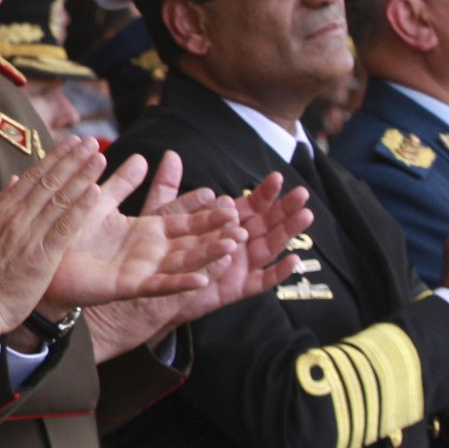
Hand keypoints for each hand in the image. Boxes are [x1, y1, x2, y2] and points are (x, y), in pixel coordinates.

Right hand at [0, 138, 115, 333]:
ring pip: (59, 198)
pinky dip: (79, 208)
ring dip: (81, 176)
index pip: (33, 176)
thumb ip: (1, 205)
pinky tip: (94, 192)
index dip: (55, 157)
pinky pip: (64, 227)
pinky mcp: (41, 255)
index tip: (71, 143)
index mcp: (1, 209)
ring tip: (99, 158)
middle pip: (48, 181)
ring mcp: (28, 234)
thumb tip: (14, 181)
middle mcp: (15, 216)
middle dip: (72, 159)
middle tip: (91, 142)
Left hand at [34, 149, 239, 321]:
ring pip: (184, 261)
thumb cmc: (71, 236)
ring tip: (235, 245)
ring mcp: (143, 270)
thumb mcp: (100, 203)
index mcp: (145, 230)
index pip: (182, 217)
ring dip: (209, 254)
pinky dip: (181, 283)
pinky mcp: (130, 287)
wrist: (47, 266)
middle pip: (191, 239)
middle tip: (243, 220)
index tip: (227, 197)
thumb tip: (143, 157)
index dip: (203, 209)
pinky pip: (160, 286)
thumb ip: (122, 183)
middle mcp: (149, 251)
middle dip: (217, 231)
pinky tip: (203, 279)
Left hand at [85, 171, 311, 360]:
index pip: (249, 205)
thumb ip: (168, 188)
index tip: (276, 176)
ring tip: (304, 216)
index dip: (263, 192)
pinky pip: (261, 282)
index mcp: (223, 224)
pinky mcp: (235, 289)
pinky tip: (291, 260)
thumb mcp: (159, 216)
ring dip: (287, 233)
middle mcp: (236, 244)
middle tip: (302, 194)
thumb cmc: (152, 253)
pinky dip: (277, 272)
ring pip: (269, 248)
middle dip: (285, 209)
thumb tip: (172, 155)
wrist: (144, 293)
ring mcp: (238, 267)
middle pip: (266, 224)